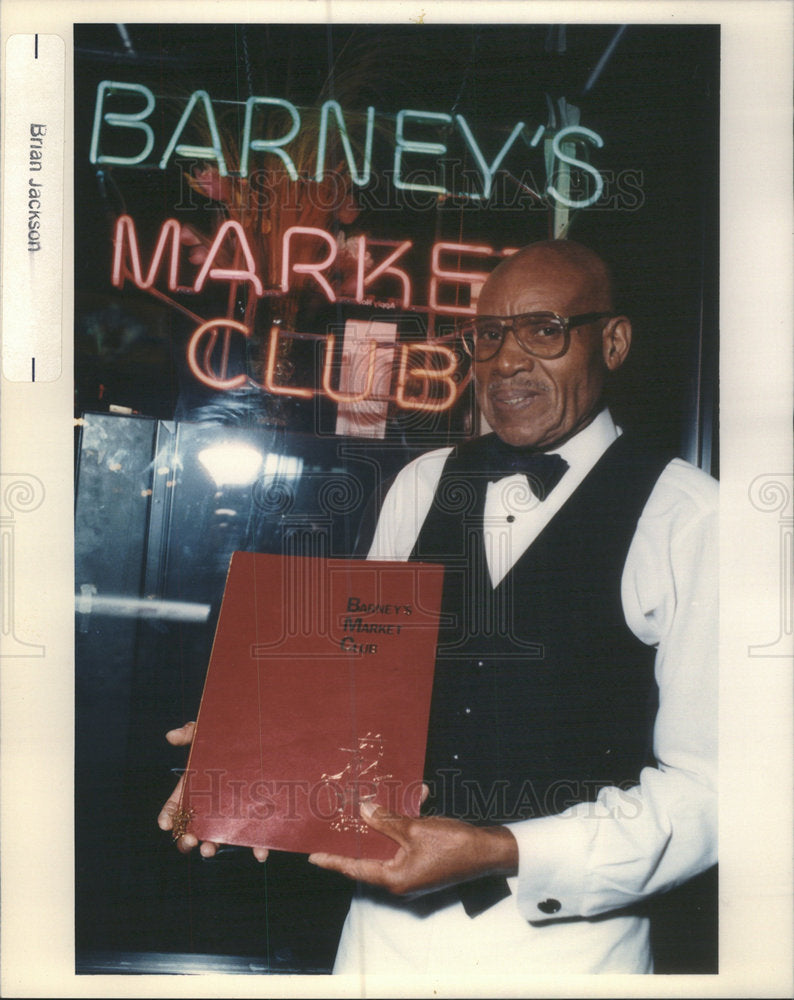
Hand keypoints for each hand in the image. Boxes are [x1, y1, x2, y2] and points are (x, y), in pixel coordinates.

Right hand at [156, 721, 268, 862]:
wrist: (265, 737)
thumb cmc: (231, 735)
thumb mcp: (209, 731)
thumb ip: (191, 732)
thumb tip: (170, 736)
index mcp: (195, 787)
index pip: (175, 807)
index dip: (168, 817)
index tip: (166, 824)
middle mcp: (211, 804)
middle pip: (193, 829)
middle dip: (187, 840)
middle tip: (191, 841)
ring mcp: (233, 812)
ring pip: (220, 837)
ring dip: (213, 846)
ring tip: (211, 850)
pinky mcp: (257, 816)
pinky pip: (255, 836)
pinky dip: (256, 847)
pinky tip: (260, 852)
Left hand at [308, 799, 517, 896]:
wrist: (489, 851)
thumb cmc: (454, 845)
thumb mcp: (416, 829)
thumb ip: (387, 820)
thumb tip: (363, 810)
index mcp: (395, 878)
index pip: (356, 868)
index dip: (334, 860)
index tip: (313, 856)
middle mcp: (401, 878)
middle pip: (372, 854)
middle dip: (360, 832)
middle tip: (338, 820)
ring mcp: (414, 870)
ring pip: (391, 843)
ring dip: (388, 820)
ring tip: (375, 799)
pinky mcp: (426, 860)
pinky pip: (409, 839)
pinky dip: (410, 820)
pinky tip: (418, 796)